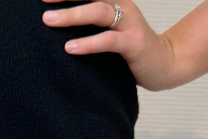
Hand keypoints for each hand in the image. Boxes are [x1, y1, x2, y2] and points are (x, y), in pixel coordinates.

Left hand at [41, 0, 178, 90]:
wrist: (165, 63)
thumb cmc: (131, 49)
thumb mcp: (110, 30)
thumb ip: (91, 24)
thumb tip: (56, 26)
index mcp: (114, 1)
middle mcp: (122, 5)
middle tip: (42, 2)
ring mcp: (129, 23)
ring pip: (98, 11)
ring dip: (72, 14)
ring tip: (49, 20)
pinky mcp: (133, 42)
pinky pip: (108, 40)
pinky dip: (88, 43)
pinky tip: (70, 48)